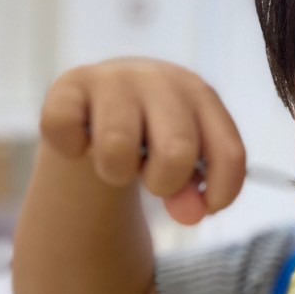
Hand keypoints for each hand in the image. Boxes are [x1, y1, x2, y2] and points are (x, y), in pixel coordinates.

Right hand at [39, 59, 245, 224]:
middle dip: (165, 183)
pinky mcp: (68, 85)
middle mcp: (159, 79)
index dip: (221, 193)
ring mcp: (112, 78)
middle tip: (152, 178)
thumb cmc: (150, 140)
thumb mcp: (180, 165)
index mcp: (199, 95)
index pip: (229, 153)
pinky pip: (66, 132)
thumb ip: (191, 194)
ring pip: (116, 147)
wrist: (98, 107)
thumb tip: (189, 215)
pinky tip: (81, 143)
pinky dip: (72, 150)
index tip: (207, 207)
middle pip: (176, 152)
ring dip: (115, 172)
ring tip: (116, 161)